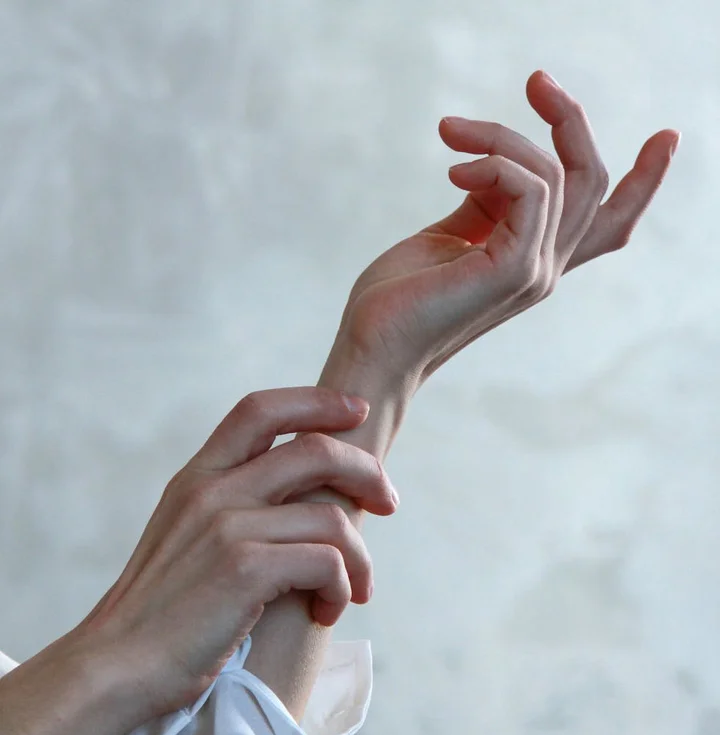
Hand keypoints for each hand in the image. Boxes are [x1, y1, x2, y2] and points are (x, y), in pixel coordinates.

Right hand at [76, 387, 397, 716]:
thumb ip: (226, 509)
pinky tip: (327, 611)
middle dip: (367, 471)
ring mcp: (227, 526)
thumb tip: (295, 506)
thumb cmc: (159, 614)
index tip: (357, 412)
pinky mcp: (245, 568)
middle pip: (315, 450)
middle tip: (389, 502)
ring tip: (355, 590)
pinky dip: (342, 588)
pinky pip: (327, 561)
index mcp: (196, 478)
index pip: (260, 410)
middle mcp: (212, 491)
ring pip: (333, 517)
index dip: (316, 403)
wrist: (116, 666)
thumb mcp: (184, 540)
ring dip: (360, 557)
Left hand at [333, 69, 678, 383]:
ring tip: (451, 132)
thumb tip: (491, 165)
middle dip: (570, 121)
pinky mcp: (514, 270)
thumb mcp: (448, 237)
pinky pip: (532, 188)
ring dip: (502, 135)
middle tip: (536, 80)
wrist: (371, 343)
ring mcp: (534, 272)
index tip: (666, 137)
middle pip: (595, 183)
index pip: (608, 223)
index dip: (644, 182)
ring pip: (559, 174)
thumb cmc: (398, 297)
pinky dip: (493, 163)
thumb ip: (483, 207)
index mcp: (533, 261)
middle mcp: (544, 268)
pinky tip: (453, 172)